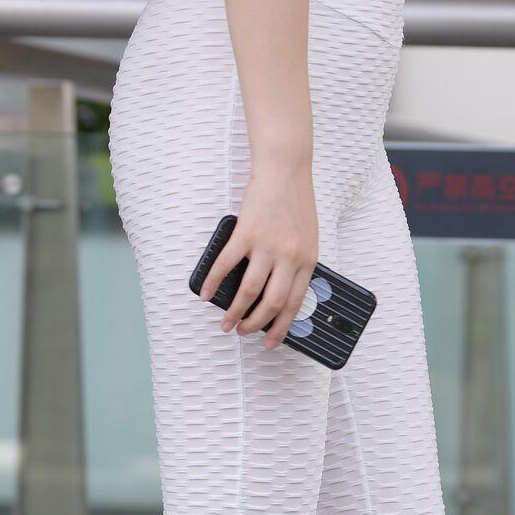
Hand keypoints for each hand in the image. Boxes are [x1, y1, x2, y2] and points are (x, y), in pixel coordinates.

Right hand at [205, 165, 318, 347]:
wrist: (285, 171)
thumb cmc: (296, 203)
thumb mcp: (308, 238)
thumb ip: (298, 264)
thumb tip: (279, 292)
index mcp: (307, 260)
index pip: (294, 304)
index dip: (281, 328)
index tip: (271, 343)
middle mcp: (289, 256)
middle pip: (271, 303)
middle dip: (255, 324)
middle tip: (243, 333)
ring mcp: (266, 245)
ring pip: (249, 291)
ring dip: (235, 311)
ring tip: (227, 322)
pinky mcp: (245, 233)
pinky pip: (226, 265)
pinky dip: (214, 282)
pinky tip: (206, 292)